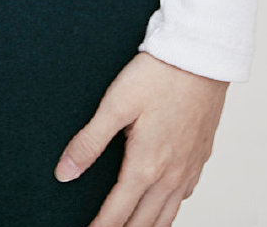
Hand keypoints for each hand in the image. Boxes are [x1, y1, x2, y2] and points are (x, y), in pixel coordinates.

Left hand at [53, 50, 228, 224]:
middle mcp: (170, 175)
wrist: (202, 56)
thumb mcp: (116, 104)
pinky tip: (163, 204)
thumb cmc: (158, 75)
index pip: (117, 213)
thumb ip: (89, 141)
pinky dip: (170, 209)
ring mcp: (189, 167)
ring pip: (168, 215)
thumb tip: (64, 173)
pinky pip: (184, 196)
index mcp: (146, 166)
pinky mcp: (200, 156)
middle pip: (144, 222)